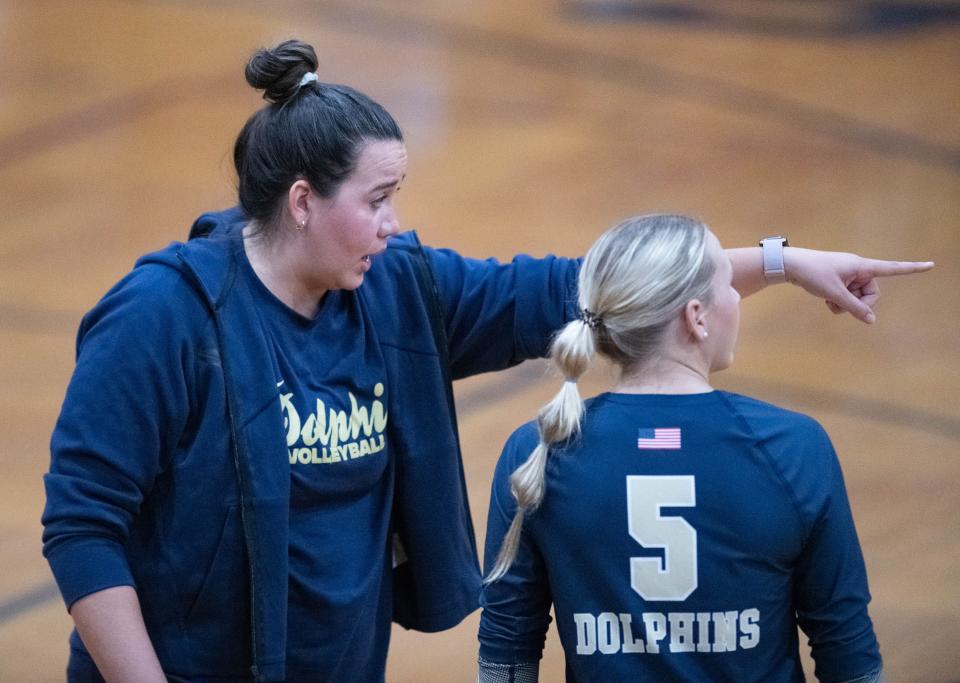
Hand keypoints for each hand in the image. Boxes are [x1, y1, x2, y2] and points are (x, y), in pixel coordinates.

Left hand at [784, 247, 933, 323]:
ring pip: (858, 297)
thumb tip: (871, 321)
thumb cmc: (813, 274)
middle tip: (840, 304)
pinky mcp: (839, 280)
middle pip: (872, 293)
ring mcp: (848, 275)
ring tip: (829, 300)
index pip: (892, 268)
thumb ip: (854, 308)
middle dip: (859, 303)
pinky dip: (839, 301)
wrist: (789, 266)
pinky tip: (826, 299)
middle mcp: (858, 268)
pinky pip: (847, 295)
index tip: (931, 264)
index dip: (911, 268)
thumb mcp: (835, 293)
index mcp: (862, 266)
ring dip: (846, 304)